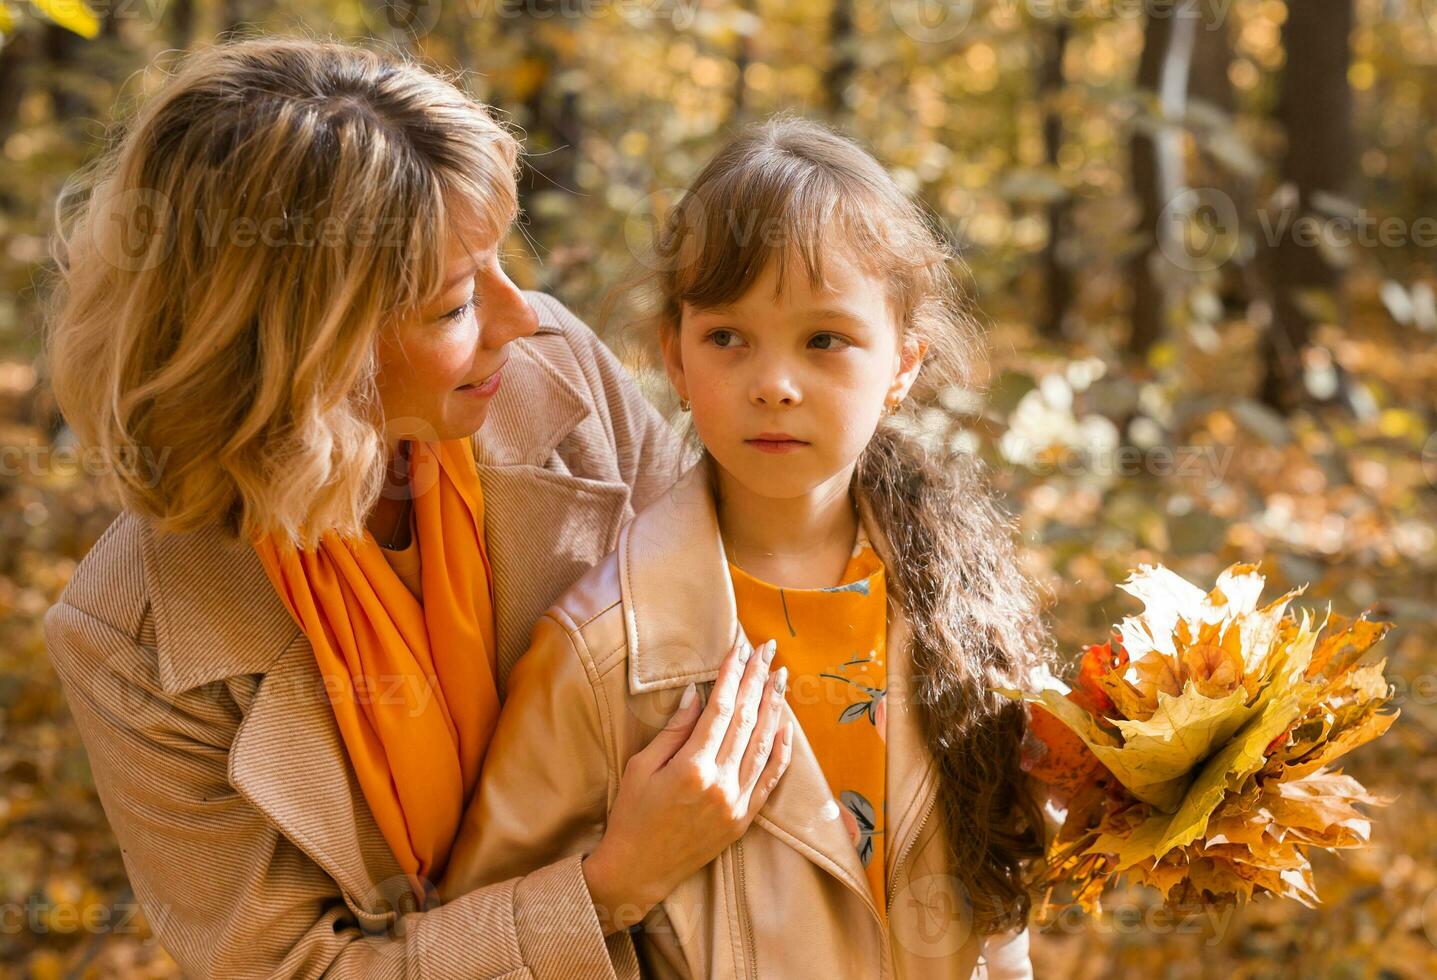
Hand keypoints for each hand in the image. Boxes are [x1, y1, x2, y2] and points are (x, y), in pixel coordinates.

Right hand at [581, 635, 792, 933]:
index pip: (720, 709)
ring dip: (774, 706)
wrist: (638, 871)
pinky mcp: (744, 819)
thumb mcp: (641, 768)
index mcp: (691, 768)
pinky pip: (771, 778)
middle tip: (766, 649)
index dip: (732, 675)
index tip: (739, 648)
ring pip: (764, 744)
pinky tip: (785, 724)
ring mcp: (736, 803)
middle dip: (757, 680)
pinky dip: (781, 749)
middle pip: (746, 719)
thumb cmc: (631, 816)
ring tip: (780, 676)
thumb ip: (673, 731)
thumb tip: (697, 695)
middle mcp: (720, 784)